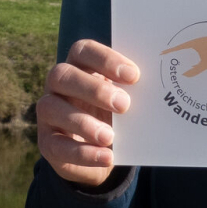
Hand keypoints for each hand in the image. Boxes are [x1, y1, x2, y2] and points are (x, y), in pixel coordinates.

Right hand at [36, 39, 139, 187]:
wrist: (101, 152)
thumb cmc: (114, 116)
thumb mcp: (123, 101)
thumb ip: (132, 92)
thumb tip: (159, 90)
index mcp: (79, 67)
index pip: (83, 51)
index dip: (105, 59)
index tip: (134, 75)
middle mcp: (58, 86)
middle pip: (62, 75)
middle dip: (93, 89)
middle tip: (124, 104)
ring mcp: (47, 113)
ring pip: (51, 107)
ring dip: (83, 122)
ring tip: (110, 136)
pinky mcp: (47, 142)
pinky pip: (56, 145)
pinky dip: (82, 152)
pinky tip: (107, 157)